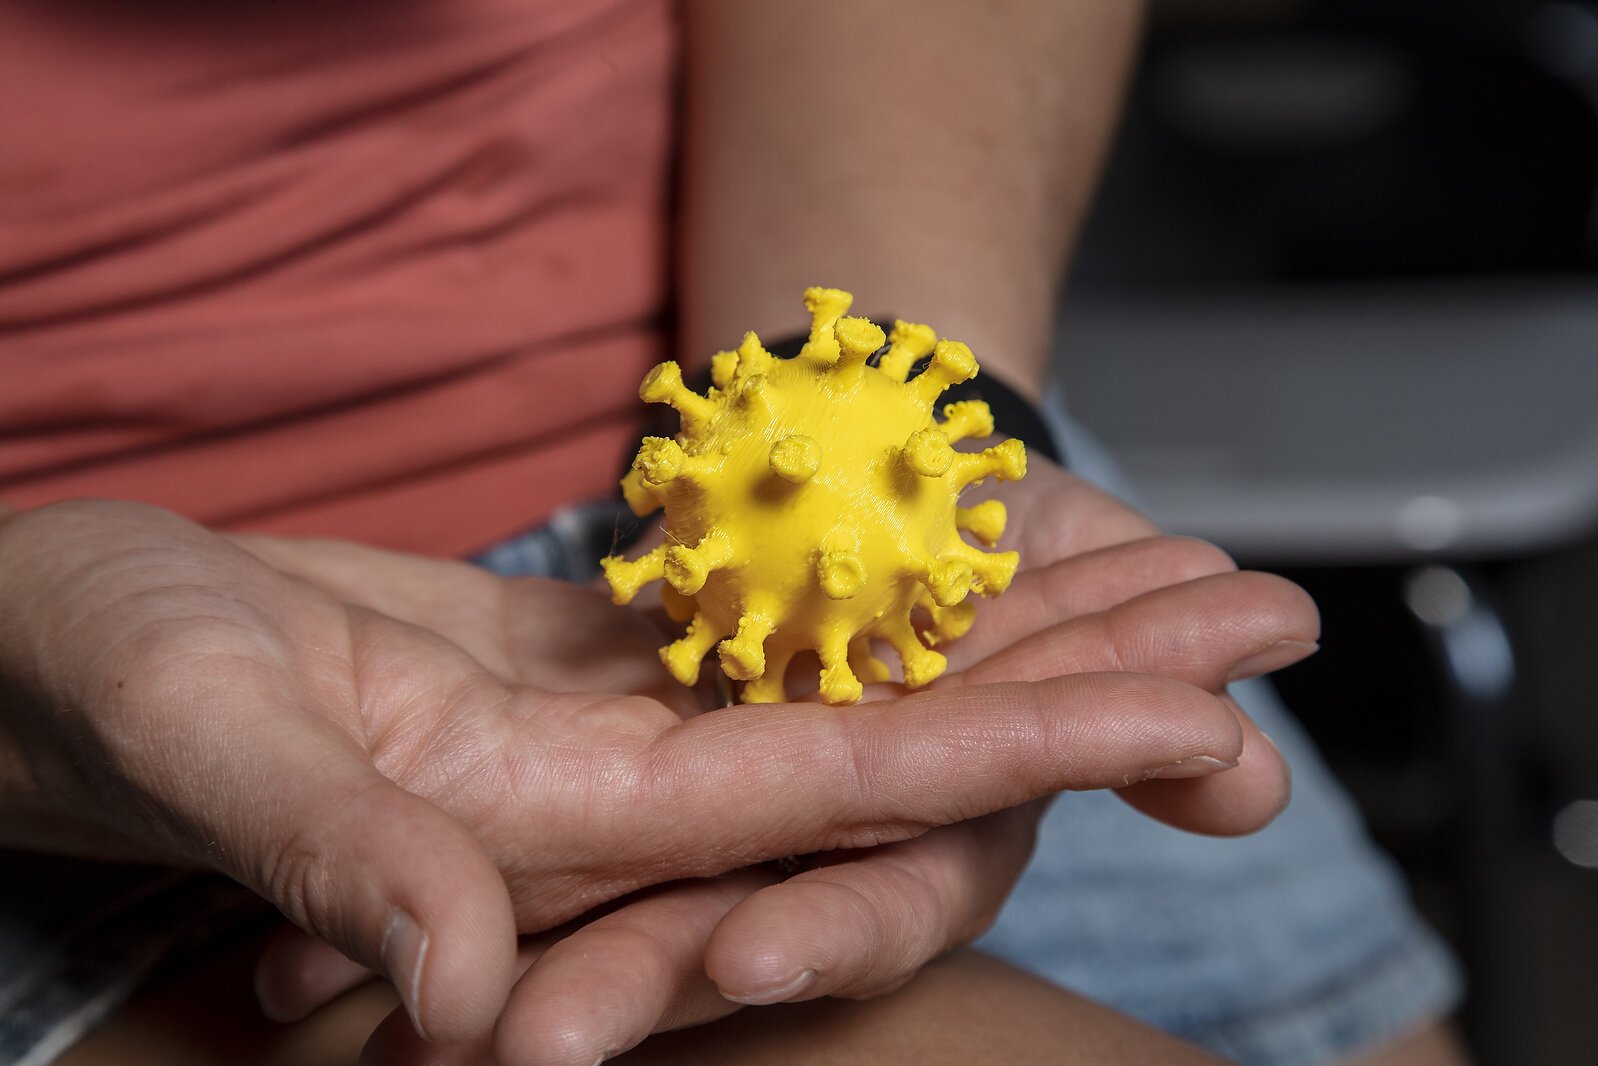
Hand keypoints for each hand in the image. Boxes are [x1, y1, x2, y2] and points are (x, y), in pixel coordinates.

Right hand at [0, 494, 1268, 1059]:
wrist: (40, 629)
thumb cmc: (77, 673)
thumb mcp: (191, 732)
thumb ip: (335, 847)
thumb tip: (478, 994)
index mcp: (544, 822)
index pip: (838, 793)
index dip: (1021, 749)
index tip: (1190, 707)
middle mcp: (606, 791)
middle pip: (897, 737)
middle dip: (1083, 676)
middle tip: (1266, 615)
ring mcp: (596, 727)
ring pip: (848, 673)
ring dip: (1010, 617)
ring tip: (1172, 557)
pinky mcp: (566, 666)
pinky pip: (764, 626)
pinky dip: (877, 583)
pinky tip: (985, 544)